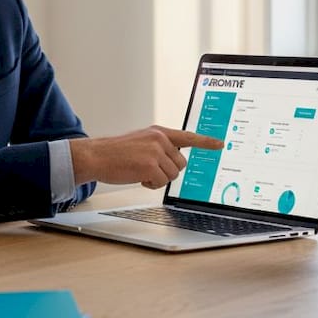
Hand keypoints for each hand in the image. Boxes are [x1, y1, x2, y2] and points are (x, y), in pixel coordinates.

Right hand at [69, 126, 223, 188]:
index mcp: (158, 132)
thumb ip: (159, 146)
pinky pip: (161, 183)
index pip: (187, 136)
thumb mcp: (141, 141)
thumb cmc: (115, 152)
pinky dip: (151, 185)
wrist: (96, 155)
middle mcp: (160, 139)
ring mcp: (155, 151)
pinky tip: (138, 178)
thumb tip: (175, 159)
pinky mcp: (150, 165)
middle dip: (167, 171)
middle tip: (148, 169)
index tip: (221, 144)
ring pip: (173, 175)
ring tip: (140, 172)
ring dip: (159, 179)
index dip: (206, 142)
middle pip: (180, 164)